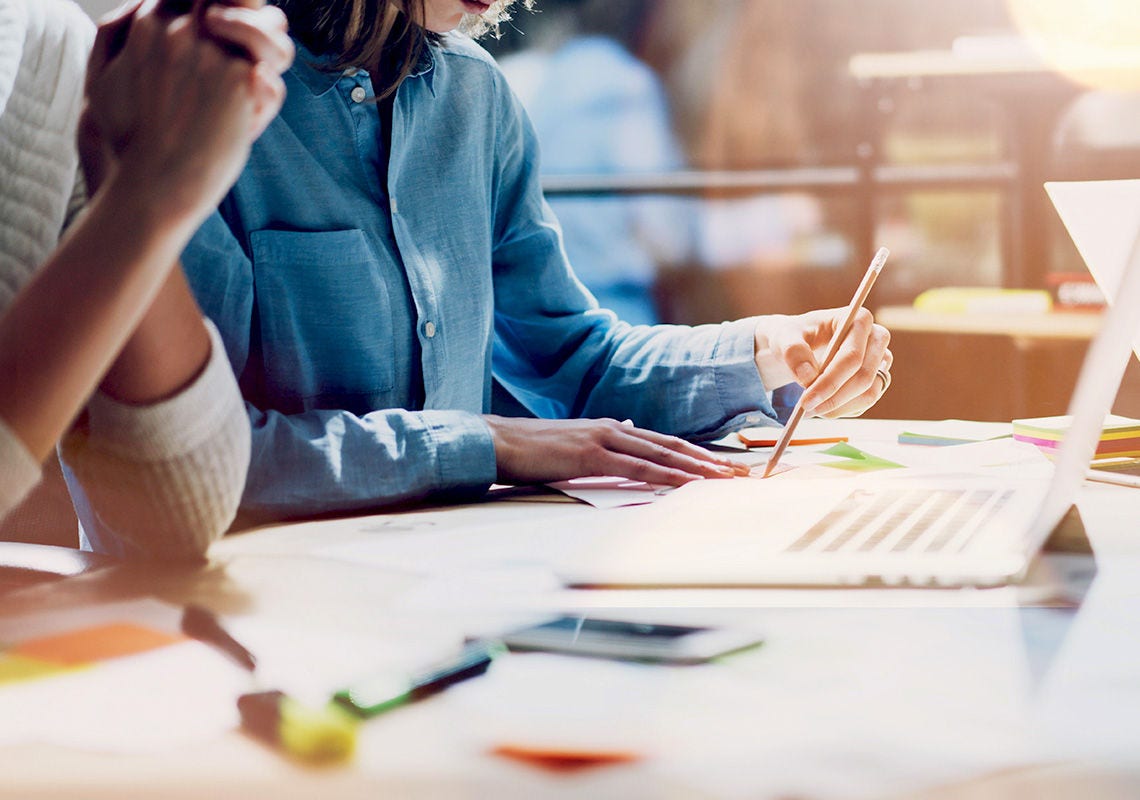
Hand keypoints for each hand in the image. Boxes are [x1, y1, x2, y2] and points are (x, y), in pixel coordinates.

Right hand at [79, 0, 291, 220]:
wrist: (156, 184)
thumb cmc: (129, 140)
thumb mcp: (102, 81)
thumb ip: (116, 35)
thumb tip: (142, 6)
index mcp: (148, 23)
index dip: (215, 6)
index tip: (221, 23)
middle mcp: (182, 31)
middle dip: (248, 15)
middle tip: (248, 44)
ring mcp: (214, 54)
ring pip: (262, 29)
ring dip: (267, 45)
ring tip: (257, 70)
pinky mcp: (242, 81)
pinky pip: (270, 73)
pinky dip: (266, 93)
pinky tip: (251, 116)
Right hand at [483, 416, 750, 486]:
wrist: (498, 442)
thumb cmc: (531, 450)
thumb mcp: (574, 444)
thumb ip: (604, 443)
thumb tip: (629, 433)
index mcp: (611, 428)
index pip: (664, 442)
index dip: (696, 454)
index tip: (722, 466)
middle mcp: (613, 429)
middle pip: (673, 445)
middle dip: (709, 461)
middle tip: (740, 474)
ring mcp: (604, 439)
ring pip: (662, 455)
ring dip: (696, 469)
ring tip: (724, 480)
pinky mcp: (591, 455)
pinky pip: (637, 468)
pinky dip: (664, 476)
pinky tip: (684, 484)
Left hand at [753, 308, 891, 417]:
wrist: (801, 344)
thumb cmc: (796, 335)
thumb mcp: (786, 337)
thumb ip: (793, 351)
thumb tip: (808, 377)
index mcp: (858, 320)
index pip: (851, 357)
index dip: (830, 382)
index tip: (807, 401)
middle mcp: (876, 338)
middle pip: (864, 377)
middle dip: (834, 398)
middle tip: (807, 409)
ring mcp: (880, 360)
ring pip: (869, 393)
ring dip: (838, 407)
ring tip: (811, 408)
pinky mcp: (877, 378)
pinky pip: (865, 402)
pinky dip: (842, 409)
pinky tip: (821, 405)